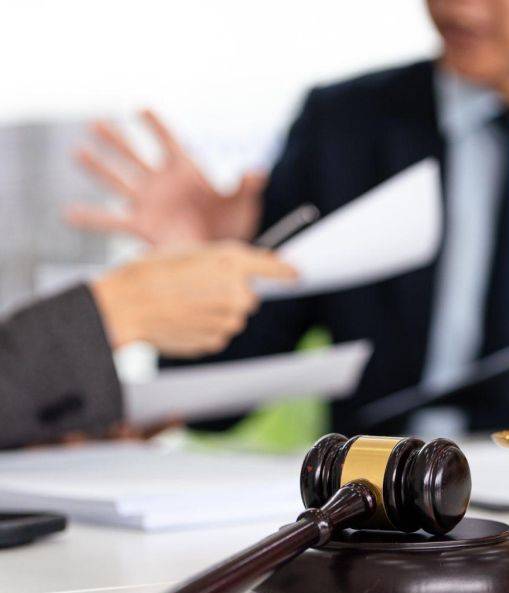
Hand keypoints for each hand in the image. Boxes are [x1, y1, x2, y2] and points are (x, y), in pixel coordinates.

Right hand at [66, 110, 266, 245]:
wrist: (223, 255)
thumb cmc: (234, 225)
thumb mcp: (243, 204)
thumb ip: (247, 187)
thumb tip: (257, 172)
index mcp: (186, 171)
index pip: (169, 141)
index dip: (156, 124)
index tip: (141, 108)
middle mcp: (163, 183)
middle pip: (134, 156)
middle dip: (116, 140)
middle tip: (96, 123)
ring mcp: (149, 203)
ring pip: (118, 180)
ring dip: (98, 167)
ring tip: (77, 151)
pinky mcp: (142, 227)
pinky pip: (111, 221)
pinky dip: (90, 217)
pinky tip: (68, 213)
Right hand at [90, 242, 295, 356]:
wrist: (127, 305)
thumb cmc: (154, 272)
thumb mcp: (193, 252)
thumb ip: (226, 260)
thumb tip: (250, 269)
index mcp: (233, 262)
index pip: (275, 268)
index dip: (286, 271)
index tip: (297, 274)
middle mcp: (238, 292)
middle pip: (250, 297)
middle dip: (232, 293)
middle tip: (201, 287)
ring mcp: (229, 320)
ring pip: (233, 316)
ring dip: (217, 311)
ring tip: (186, 302)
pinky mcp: (217, 340)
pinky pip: (219, 332)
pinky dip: (206, 327)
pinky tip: (183, 318)